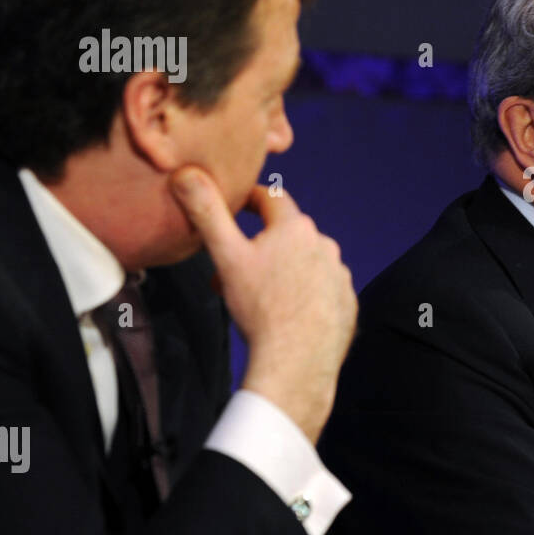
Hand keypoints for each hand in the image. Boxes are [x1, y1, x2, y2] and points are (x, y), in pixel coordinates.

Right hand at [169, 166, 356, 442]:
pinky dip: (307, 294)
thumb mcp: (227, 256)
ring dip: (286, 270)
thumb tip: (186, 173)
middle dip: (263, 245)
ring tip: (260, 295)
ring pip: (307, 263)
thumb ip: (207, 213)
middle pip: (288, 234)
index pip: (272, 199)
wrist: (297, 361)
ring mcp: (340, 274)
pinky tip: (289, 312)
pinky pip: (324, 290)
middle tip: (237, 268)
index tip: (240, 207)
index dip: (252, 201)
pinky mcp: (347, 302)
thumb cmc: (260, 308)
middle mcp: (325, 244)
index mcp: (296, 227)